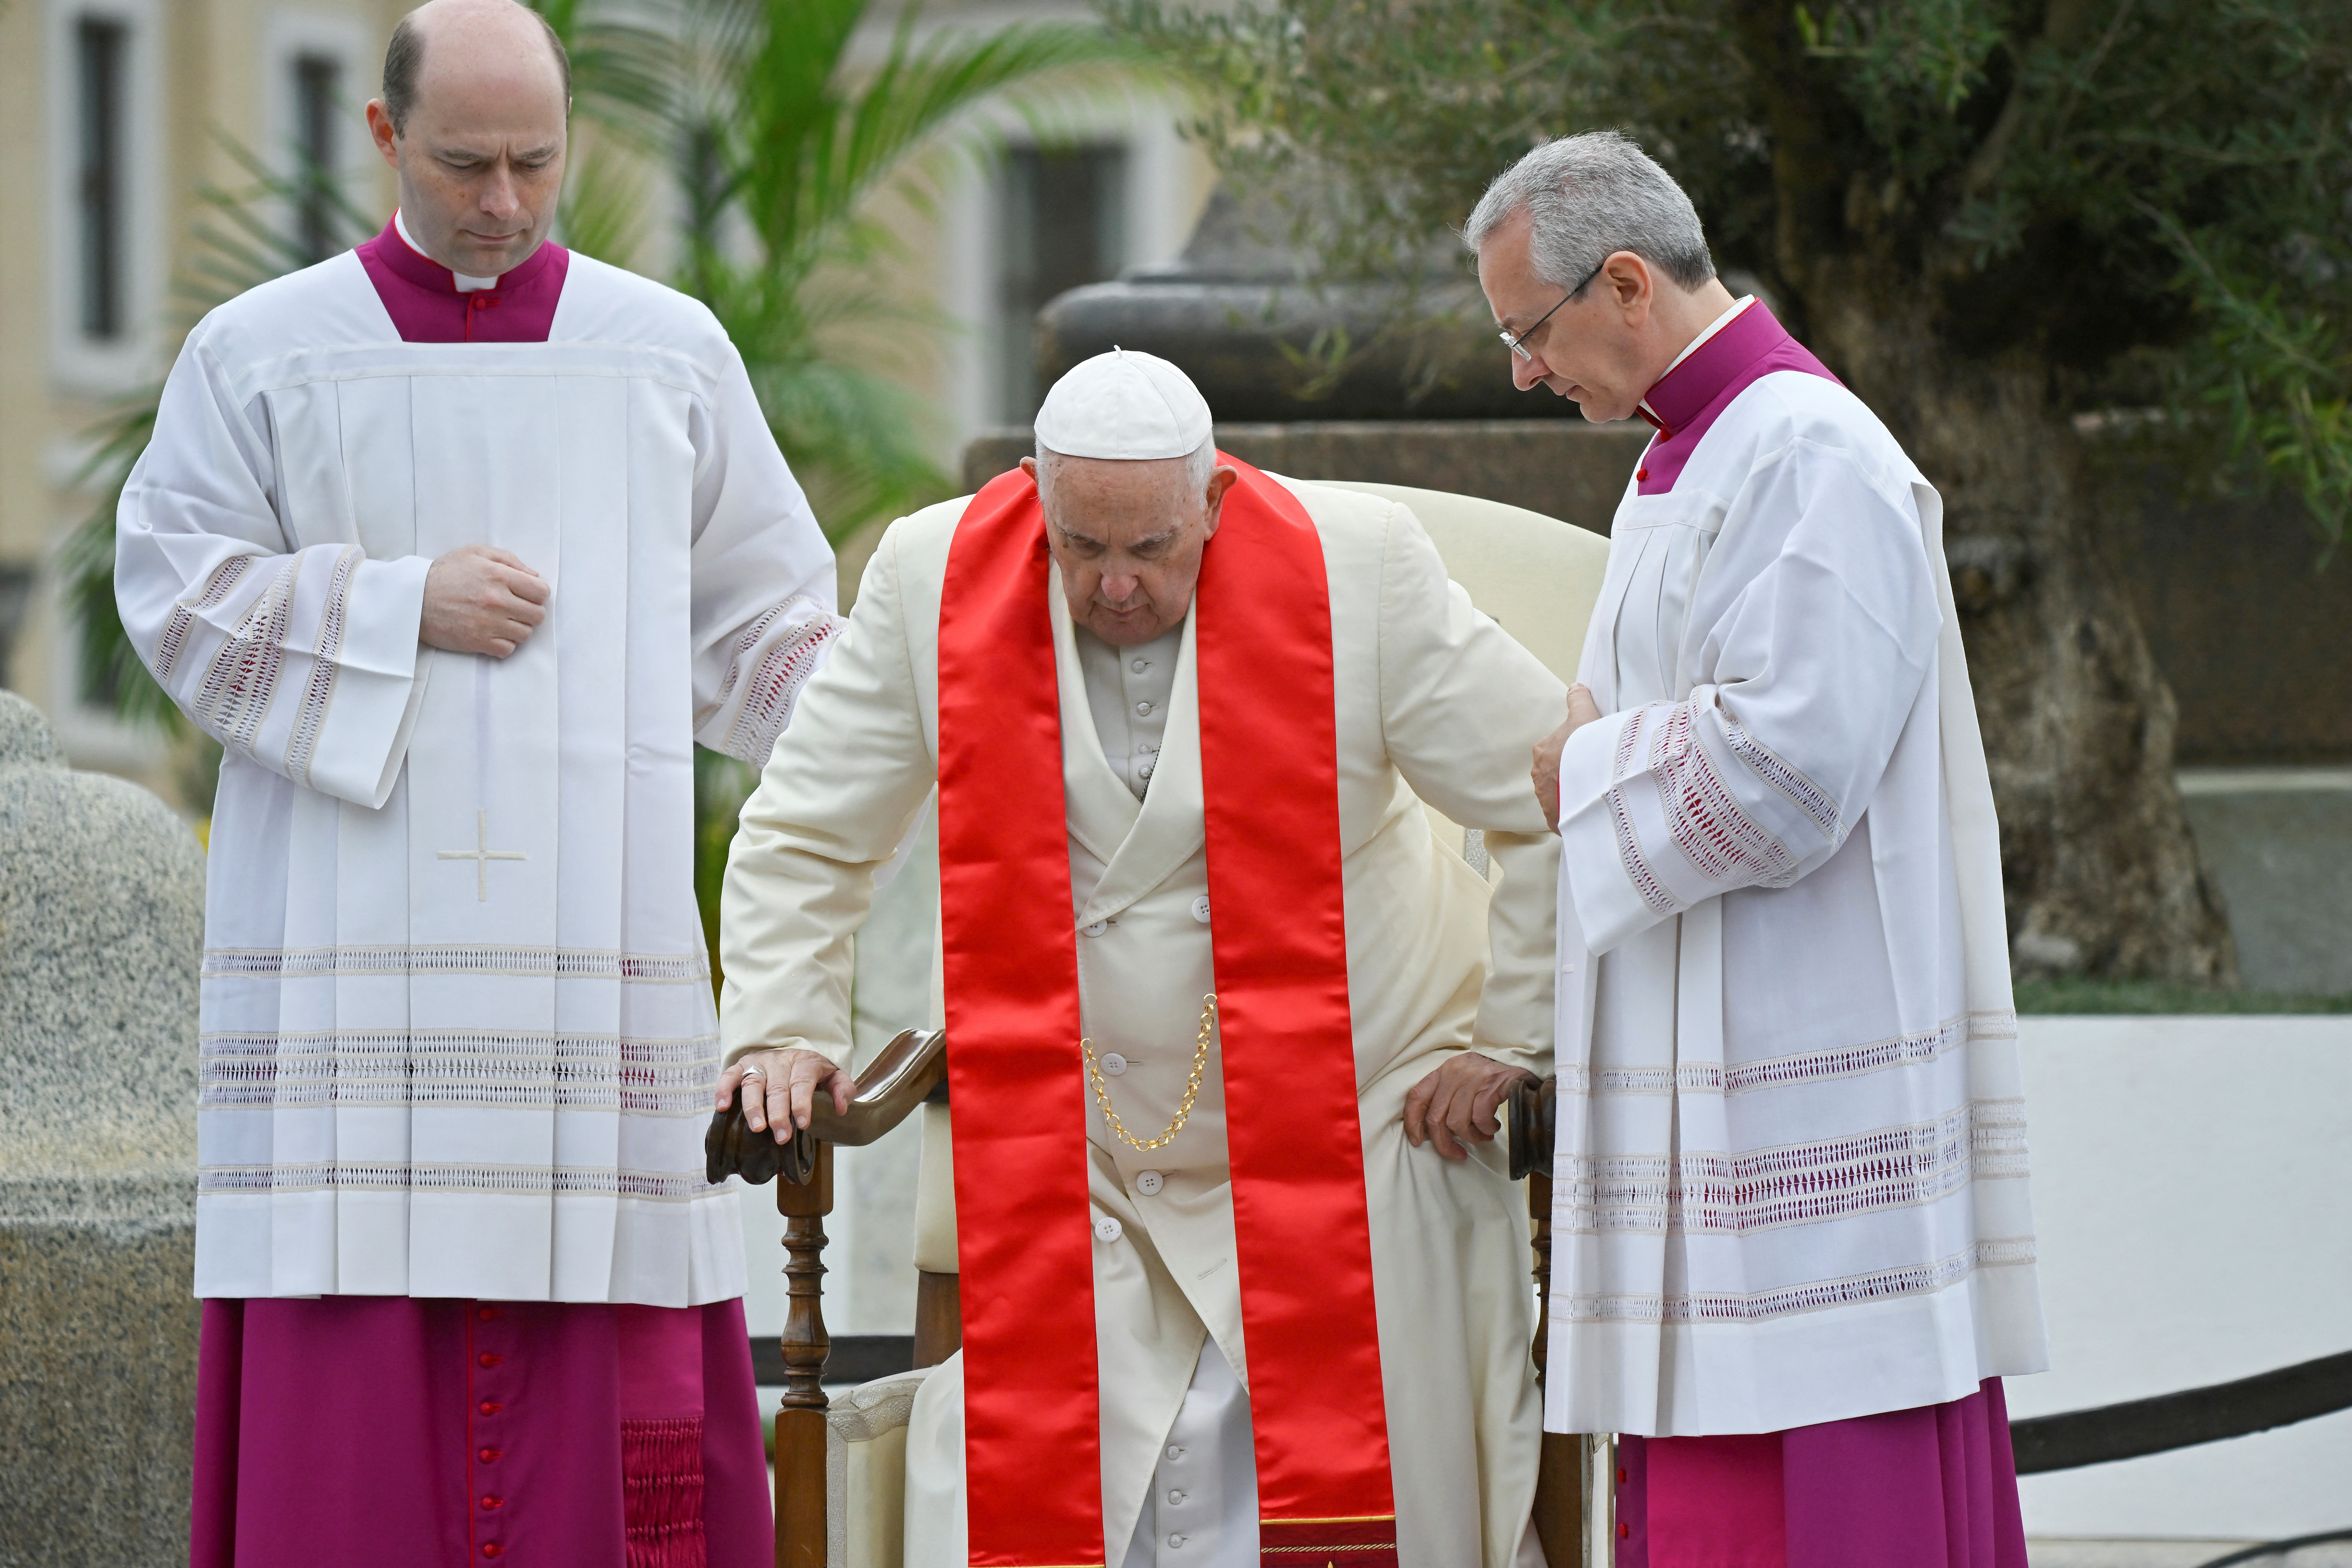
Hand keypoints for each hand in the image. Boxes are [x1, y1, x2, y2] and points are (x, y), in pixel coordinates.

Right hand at [421, 545, 548, 657]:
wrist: (413, 598)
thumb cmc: (445, 573)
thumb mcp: (476, 553)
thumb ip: (509, 560)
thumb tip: (534, 576)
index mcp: (499, 576)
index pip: (541, 592)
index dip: (538, 594)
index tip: (527, 595)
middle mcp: (497, 600)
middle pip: (538, 615)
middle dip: (530, 612)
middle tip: (516, 609)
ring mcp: (488, 623)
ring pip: (525, 634)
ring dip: (518, 628)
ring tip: (502, 621)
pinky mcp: (478, 642)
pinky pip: (508, 650)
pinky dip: (504, 644)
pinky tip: (493, 633)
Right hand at [716, 1048, 853, 1144]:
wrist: (793, 1048)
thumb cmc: (813, 1070)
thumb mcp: (834, 1074)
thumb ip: (843, 1089)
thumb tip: (841, 1108)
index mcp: (805, 1062)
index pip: (802, 1082)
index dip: (801, 1103)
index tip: (802, 1123)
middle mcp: (780, 1061)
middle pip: (777, 1087)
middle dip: (779, 1114)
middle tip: (781, 1136)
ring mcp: (760, 1062)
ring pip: (753, 1082)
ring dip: (753, 1106)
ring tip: (756, 1128)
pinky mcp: (742, 1064)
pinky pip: (730, 1074)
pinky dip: (723, 1089)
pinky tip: (721, 1107)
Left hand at [1402, 1051, 1538, 1160]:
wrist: (1518, 1060)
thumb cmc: (1487, 1078)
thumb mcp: (1461, 1082)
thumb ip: (1446, 1100)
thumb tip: (1433, 1131)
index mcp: (1443, 1072)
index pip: (1417, 1096)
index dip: (1413, 1122)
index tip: (1418, 1140)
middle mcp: (1453, 1073)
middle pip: (1436, 1117)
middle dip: (1444, 1142)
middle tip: (1457, 1152)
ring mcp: (1472, 1078)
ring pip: (1457, 1121)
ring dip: (1470, 1136)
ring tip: (1481, 1136)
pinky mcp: (1491, 1085)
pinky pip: (1479, 1117)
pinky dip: (1485, 1128)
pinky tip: (1492, 1127)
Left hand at [1531, 682, 1604, 830]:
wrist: (1594, 783)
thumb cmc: (1588, 747)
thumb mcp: (1585, 716)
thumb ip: (1578, 701)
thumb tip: (1575, 687)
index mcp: (1543, 750)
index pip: (1556, 748)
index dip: (1573, 749)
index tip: (1587, 753)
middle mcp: (1539, 775)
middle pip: (1556, 772)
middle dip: (1570, 773)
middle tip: (1592, 773)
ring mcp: (1545, 798)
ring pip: (1559, 793)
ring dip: (1572, 793)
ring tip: (1592, 792)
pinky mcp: (1554, 818)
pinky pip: (1563, 814)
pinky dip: (1573, 811)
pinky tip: (1588, 808)